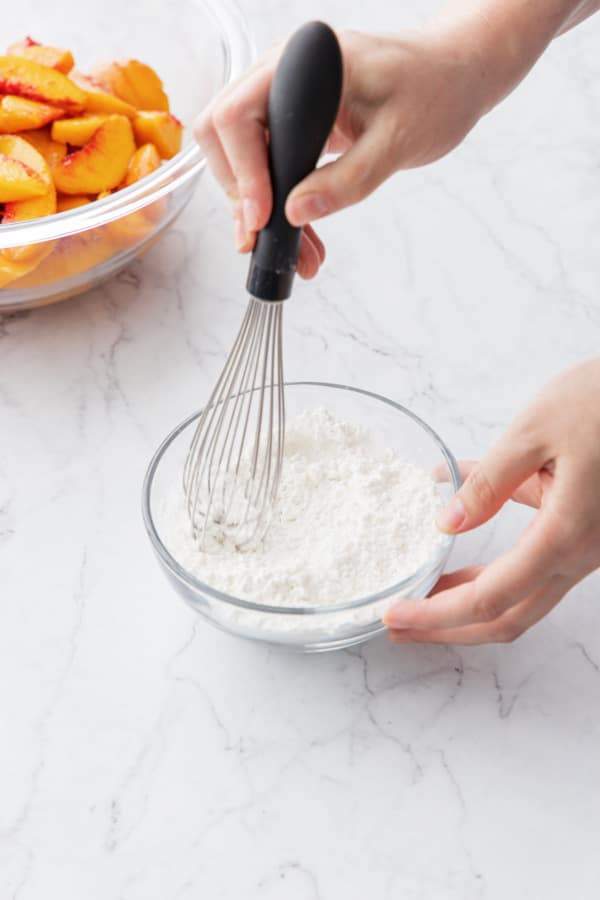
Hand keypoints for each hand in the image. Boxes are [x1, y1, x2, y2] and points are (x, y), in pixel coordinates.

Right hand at [194, 29, 489, 276]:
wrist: (455, 78)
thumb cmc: (437, 90)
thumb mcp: (398, 141)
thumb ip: (348, 179)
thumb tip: (295, 214)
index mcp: (306, 62)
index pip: (238, 115)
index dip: (242, 173)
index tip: (261, 219)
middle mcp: (284, 74)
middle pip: (225, 136)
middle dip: (242, 196)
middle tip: (267, 243)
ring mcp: (286, 98)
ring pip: (243, 157)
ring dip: (260, 209)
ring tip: (295, 254)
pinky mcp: (295, 122)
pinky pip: (269, 165)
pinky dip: (279, 204)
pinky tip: (301, 238)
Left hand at [384, 359, 599, 644]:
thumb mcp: (536, 430)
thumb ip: (488, 481)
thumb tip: (449, 522)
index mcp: (564, 535)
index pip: (489, 598)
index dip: (437, 614)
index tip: (394, 614)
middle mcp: (578, 553)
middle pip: (506, 615)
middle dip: (448, 627)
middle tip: (398, 626)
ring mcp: (584, 543)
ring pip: (519, 591)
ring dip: (467, 595)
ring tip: (419, 589)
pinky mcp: (582, 523)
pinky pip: (531, 548)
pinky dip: (491, 545)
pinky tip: (454, 519)